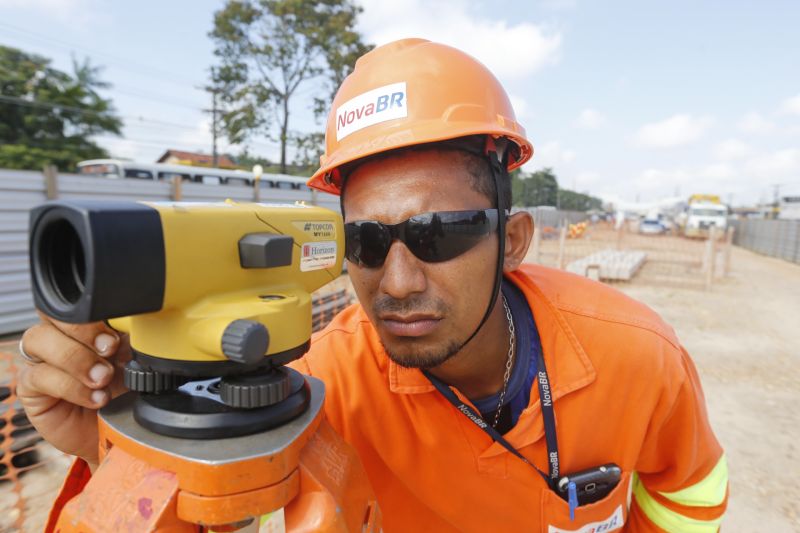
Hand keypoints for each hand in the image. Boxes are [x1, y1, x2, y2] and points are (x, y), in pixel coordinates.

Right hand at [16, 314, 130, 466]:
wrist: (119, 432)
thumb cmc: (126, 392)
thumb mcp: (136, 362)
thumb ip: (133, 341)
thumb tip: (142, 325)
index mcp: (90, 323)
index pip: (81, 303)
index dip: (97, 310)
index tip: (121, 329)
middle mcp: (62, 336)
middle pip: (54, 313)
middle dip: (84, 329)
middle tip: (109, 349)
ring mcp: (44, 359)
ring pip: (39, 338)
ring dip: (75, 357)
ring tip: (103, 378)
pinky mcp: (32, 387)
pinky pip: (40, 376)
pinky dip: (70, 386)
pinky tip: (95, 397)